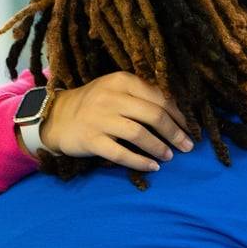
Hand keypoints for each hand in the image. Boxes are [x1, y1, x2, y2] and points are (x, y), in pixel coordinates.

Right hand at [36, 73, 193, 173]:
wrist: (56, 117)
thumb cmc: (94, 104)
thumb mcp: (116, 90)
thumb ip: (141, 96)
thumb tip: (178, 114)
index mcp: (122, 81)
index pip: (159, 97)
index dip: (179, 115)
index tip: (190, 128)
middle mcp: (111, 97)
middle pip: (154, 115)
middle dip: (175, 133)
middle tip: (188, 146)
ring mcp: (100, 119)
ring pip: (139, 134)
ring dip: (159, 147)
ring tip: (170, 157)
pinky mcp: (91, 140)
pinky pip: (122, 153)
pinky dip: (140, 162)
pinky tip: (152, 167)